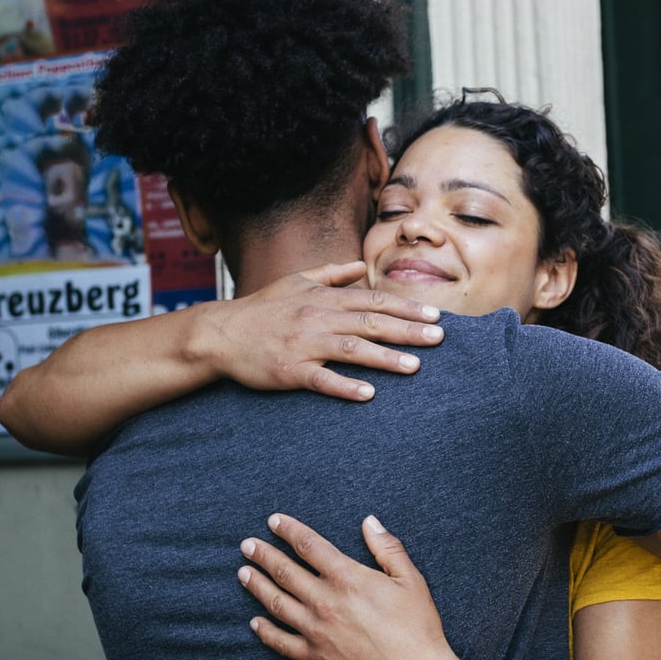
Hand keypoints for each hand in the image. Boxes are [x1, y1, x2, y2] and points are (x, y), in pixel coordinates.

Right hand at [199, 262, 443, 401]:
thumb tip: (359, 266)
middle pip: (371, 322)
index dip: (407, 308)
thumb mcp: (296, 282)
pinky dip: (344, 385)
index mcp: (324, 298)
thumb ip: (331, 274)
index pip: (374, 301)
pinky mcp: (289, 369)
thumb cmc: (261, 308)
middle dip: (408, 331)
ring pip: (352, 350)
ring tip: (415, 367)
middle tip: (440, 338)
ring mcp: (304, 344)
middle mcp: (318, 318)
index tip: (436, 315)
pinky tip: (368, 394)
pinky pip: (320, 379)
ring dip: (385, 359)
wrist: (220, 333)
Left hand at [241, 513, 462, 659]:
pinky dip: (265, 632)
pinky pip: (281, 642)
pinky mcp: (315, 658)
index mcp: (347, 578)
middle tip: (247, 545)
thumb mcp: (410, 580)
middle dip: (263, 555)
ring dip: (257, 586)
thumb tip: (369, 521)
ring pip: (276, 603)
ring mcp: (316, 631)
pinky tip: (255, 623)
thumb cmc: (418, 627)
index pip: (309, 546)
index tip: (274, 521)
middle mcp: (325, 602)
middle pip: (285, 571)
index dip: (288, 530)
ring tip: (244, 574)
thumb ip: (387, 547)